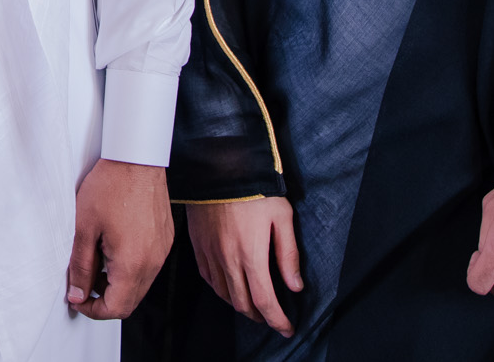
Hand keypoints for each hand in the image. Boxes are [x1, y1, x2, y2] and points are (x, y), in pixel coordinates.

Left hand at [66, 159, 175, 320]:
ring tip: (96, 259)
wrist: (137, 158)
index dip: (92, 310)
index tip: (77, 298)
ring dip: (116, 283)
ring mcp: (162, 251)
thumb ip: (80, 266)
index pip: (115, 309)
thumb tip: (77, 294)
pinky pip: (148, 266)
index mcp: (132, 264)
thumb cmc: (111, 185)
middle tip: (83, 280)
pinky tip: (113, 246)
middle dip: (103, 298)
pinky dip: (130, 267)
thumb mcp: (84, 227)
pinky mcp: (165, 240)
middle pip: (129, 301)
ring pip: (139, 285)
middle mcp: (152, 262)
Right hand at [187, 196, 301, 336]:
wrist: (218, 165)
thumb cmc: (254, 188)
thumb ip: (288, 254)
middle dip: (259, 317)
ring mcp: (210, 253)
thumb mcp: (282, 217)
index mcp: (251, 255)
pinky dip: (221, 290)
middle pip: (242, 303)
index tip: (287, 328)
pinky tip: (229, 287)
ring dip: (240, 305)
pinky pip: (208, 278)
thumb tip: (295, 286)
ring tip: (253, 305)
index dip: (277, 320)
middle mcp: (227, 259)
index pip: (264, 301)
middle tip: (272, 318)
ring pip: (224, 293)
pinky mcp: (198, 245)